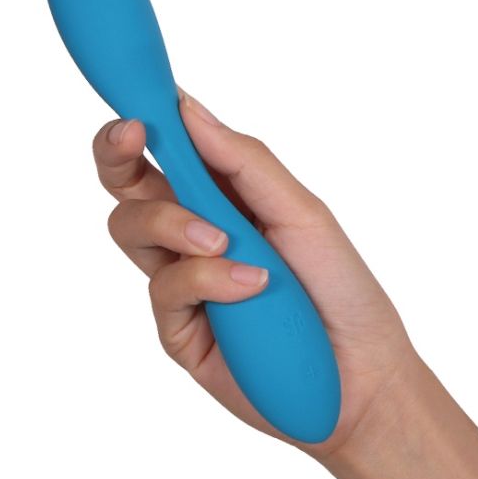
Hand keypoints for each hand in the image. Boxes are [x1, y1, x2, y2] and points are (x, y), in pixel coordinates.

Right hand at [92, 89, 414, 458]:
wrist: (360, 372)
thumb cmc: (338, 285)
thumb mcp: (300, 211)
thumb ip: (244, 162)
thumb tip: (188, 109)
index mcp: (221, 196)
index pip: (167, 151)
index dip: (143, 122)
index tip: (139, 106)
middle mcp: (192, 233)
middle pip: (127, 186)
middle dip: (117, 154)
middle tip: (131, 137)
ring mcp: (182, 280)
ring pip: (130, 229)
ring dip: (172, 223)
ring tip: (224, 241)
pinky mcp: (178, 328)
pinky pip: (166, 288)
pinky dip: (208, 279)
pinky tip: (250, 288)